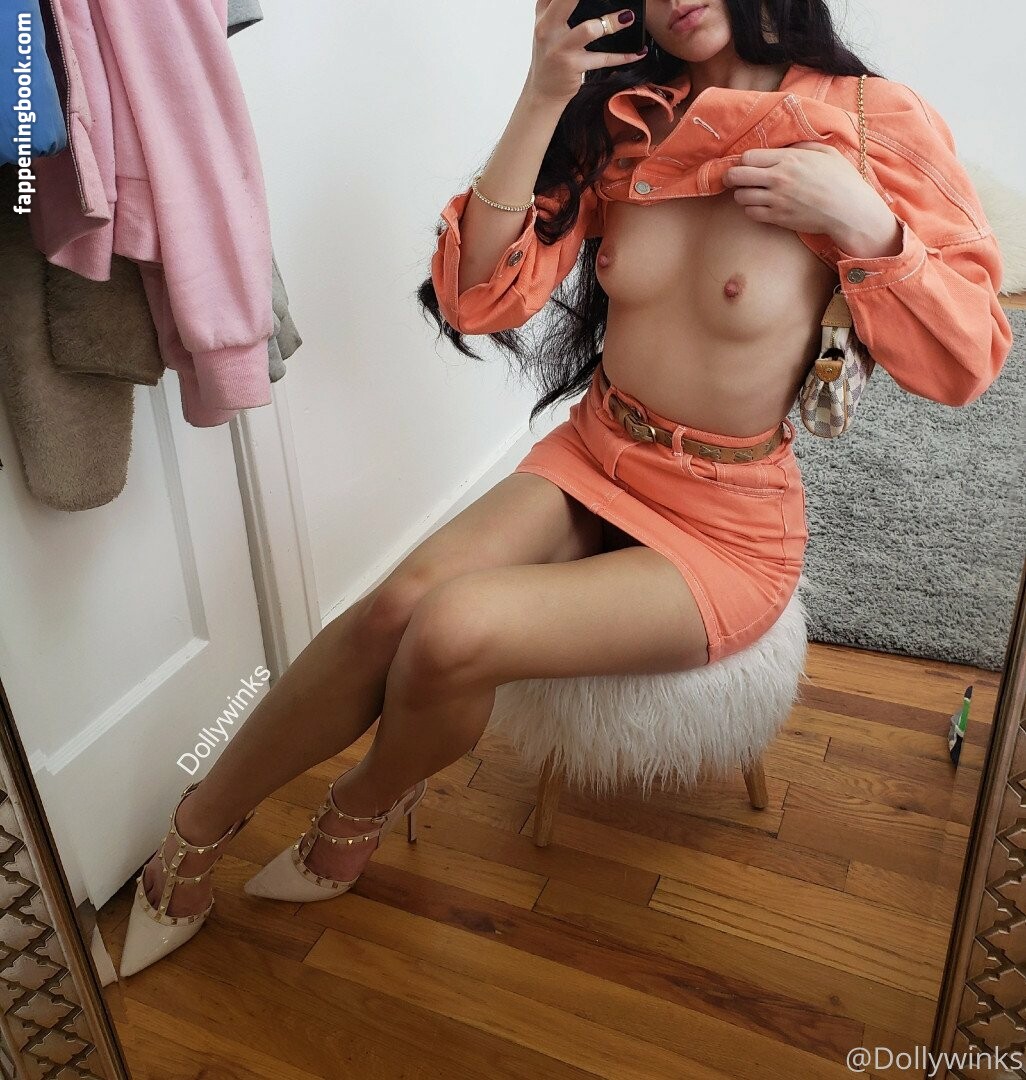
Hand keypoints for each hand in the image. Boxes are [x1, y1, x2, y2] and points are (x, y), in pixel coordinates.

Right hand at [524, 0, 648, 107]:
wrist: (542, 93)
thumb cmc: (550, 56)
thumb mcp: (548, 28)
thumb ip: (558, 8)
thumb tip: (592, 2)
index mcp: (543, 13)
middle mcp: (547, 28)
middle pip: (566, 0)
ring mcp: (560, 48)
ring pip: (588, 30)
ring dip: (611, 23)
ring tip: (628, 17)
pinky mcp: (572, 66)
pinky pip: (602, 58)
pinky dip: (623, 56)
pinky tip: (638, 52)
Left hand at [722, 141, 903, 256]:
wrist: (848, 210)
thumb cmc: (841, 179)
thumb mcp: (825, 153)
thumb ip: (802, 146)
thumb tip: (786, 147)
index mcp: (788, 159)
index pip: (748, 157)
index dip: (743, 160)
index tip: (746, 164)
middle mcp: (778, 178)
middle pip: (737, 175)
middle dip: (731, 177)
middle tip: (734, 179)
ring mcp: (776, 200)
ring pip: (740, 197)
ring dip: (742, 194)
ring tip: (751, 193)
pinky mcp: (777, 218)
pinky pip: (751, 213)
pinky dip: (751, 210)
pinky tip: (760, 206)